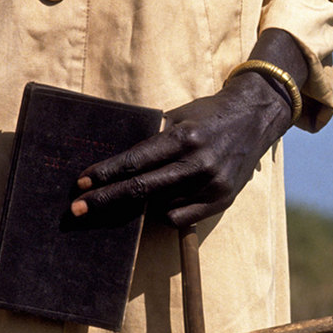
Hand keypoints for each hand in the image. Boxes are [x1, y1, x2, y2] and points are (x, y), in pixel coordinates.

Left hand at [71, 28, 307, 227]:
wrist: (255, 117)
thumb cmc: (207, 114)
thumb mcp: (178, 116)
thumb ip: (151, 139)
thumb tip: (114, 164)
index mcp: (184, 137)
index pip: (135, 161)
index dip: (106, 174)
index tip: (82, 183)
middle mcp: (198, 162)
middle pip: (141, 189)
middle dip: (105, 200)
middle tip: (77, 209)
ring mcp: (211, 184)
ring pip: (158, 207)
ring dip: (134, 206)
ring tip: (122, 199)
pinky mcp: (222, 200)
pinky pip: (179, 218)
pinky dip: (162, 212)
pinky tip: (156, 203)